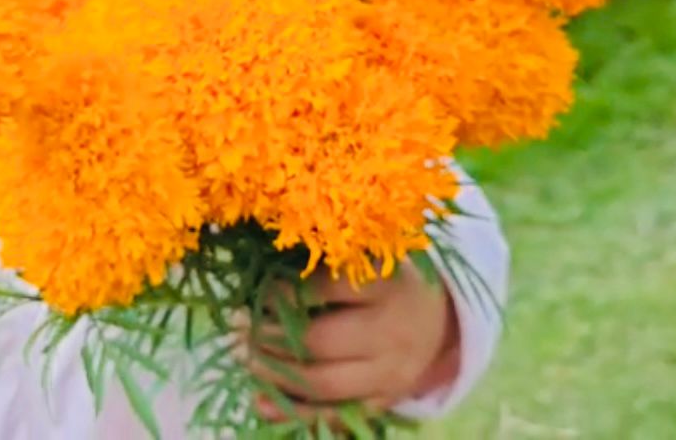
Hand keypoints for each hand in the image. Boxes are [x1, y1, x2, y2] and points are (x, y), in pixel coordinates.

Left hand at [236, 262, 460, 425]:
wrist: (437, 322)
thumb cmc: (386, 282)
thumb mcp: (369, 261)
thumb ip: (326, 266)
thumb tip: (259, 274)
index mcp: (389, 285)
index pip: (327, 289)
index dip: (284, 292)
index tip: (256, 291)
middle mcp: (392, 331)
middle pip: (320, 340)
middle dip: (270, 336)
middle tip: (237, 328)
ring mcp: (390, 373)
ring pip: (322, 383)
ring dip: (274, 373)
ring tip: (244, 356)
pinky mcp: (383, 402)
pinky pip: (333, 415)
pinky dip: (292, 412)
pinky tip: (260, 401)